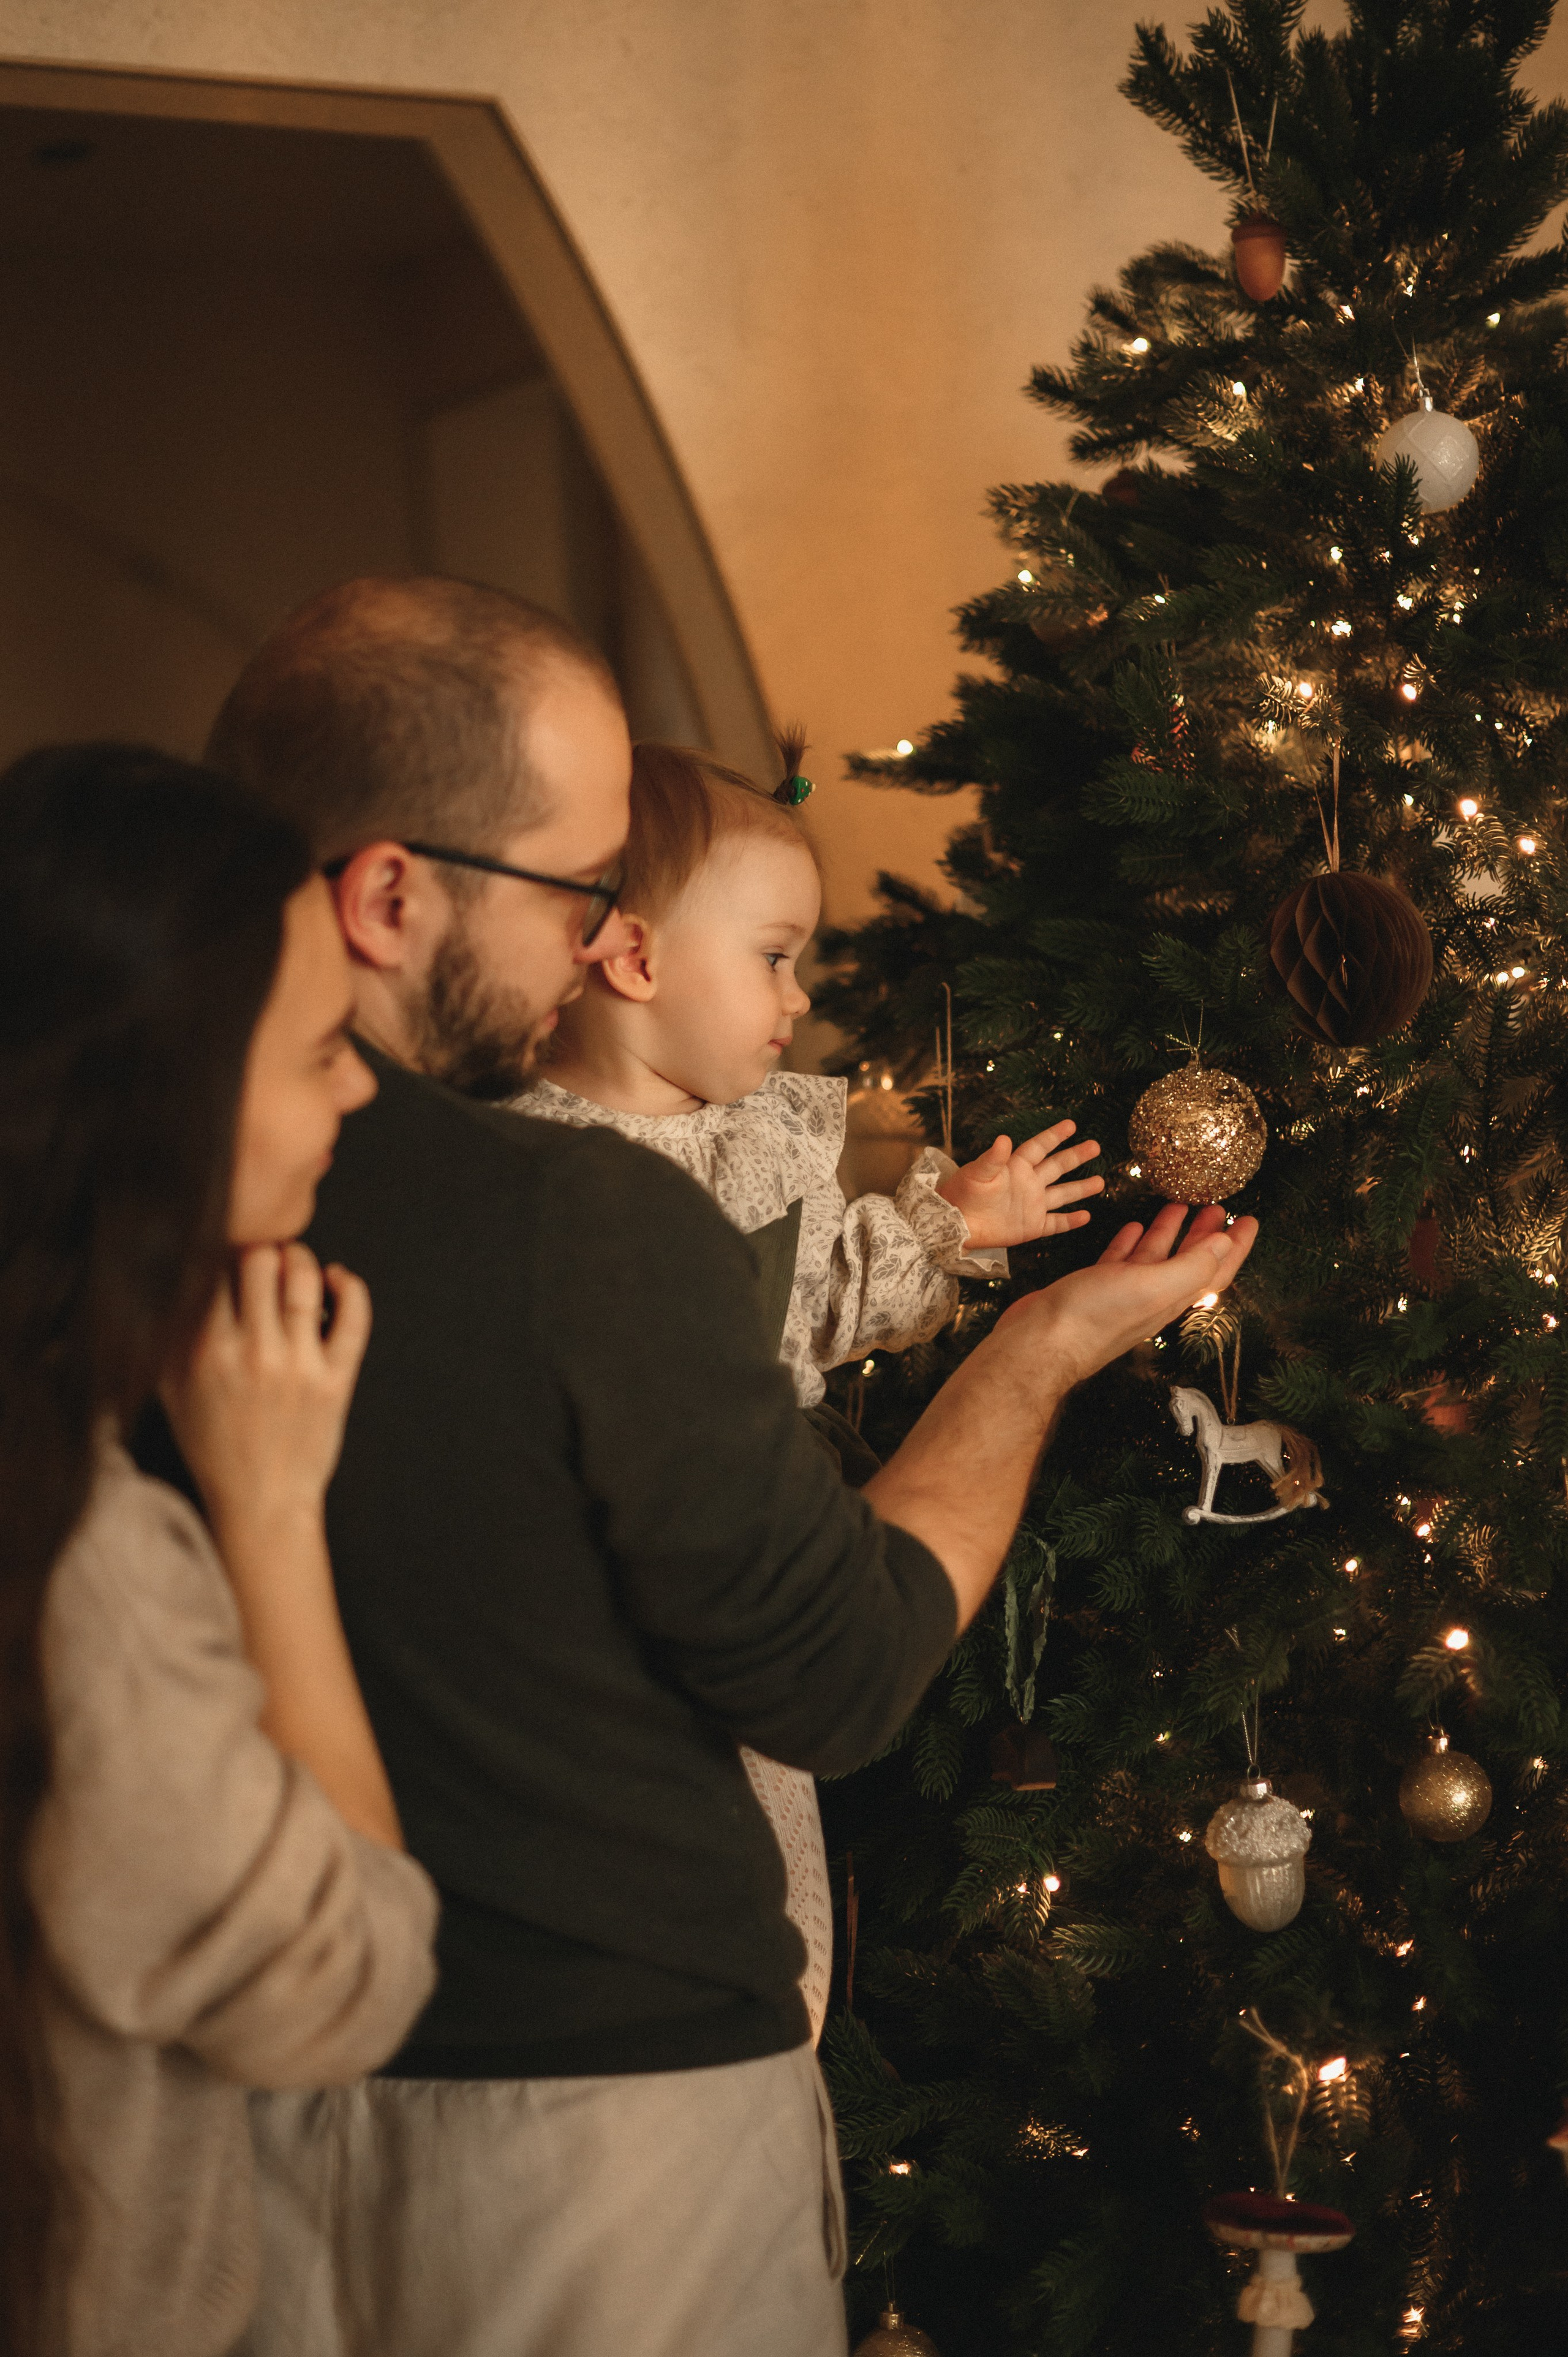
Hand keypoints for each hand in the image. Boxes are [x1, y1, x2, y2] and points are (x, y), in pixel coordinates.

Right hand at [161, 1245, 371, 1540]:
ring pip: (305, 1278)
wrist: (259, 1502)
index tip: (229, 1259)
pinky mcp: (336, 1380)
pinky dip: (351, 1286)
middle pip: (260, 1258)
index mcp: (204, 1351)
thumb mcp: (174, 1391)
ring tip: (296, 1267)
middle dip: (263, 1249)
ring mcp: (298, 1365)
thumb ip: (169, 1336)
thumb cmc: (214, 1445)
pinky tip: (338, 1279)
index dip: (222, 1252)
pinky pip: (354, 1316)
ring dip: (302, 1260)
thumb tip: (173, 1277)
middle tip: (265, 1261)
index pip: (214, 1267)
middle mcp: (252, 1353)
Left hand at [936, 1121, 1103, 1249]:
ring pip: (1062, 1194)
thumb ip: (992, 1158)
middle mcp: (1028, 1183)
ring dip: (1080, 1188)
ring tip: (1100, 1181)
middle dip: (1075, 1156)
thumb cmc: (962, 1194)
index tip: (1071, 1124)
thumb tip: (1004, 1138)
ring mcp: (1032, 1205)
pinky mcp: (1031, 1227)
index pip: (1039, 1147)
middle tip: (1095, 1146)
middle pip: (1056, 1167)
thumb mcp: (976, 1173)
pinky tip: (1086, 1216)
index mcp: (1015, 1167)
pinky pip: (1055, 1223)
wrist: (955, 1225)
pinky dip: (1070, 1221)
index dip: (1054, 1135)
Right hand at [994, 1202, 1256, 1389]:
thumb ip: (1191, 1266)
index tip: (1250, 1221)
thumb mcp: (1153, 1287)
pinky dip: (1131, 1242)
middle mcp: (1152, 1296)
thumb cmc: (1094, 1317)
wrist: (1041, 1341)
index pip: (1215, 1269)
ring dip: (1169, 1232)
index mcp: (1172, 1297)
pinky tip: (1132, 1228)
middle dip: (1205, 1234)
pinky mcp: (1094, 1287)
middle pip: (1188, 1260)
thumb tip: (1224, 1245)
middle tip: (1216, 1207)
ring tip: (1178, 1205)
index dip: (1236, 1246)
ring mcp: (1123, 1292)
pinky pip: (1121, 1260)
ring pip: (1154, 1256)